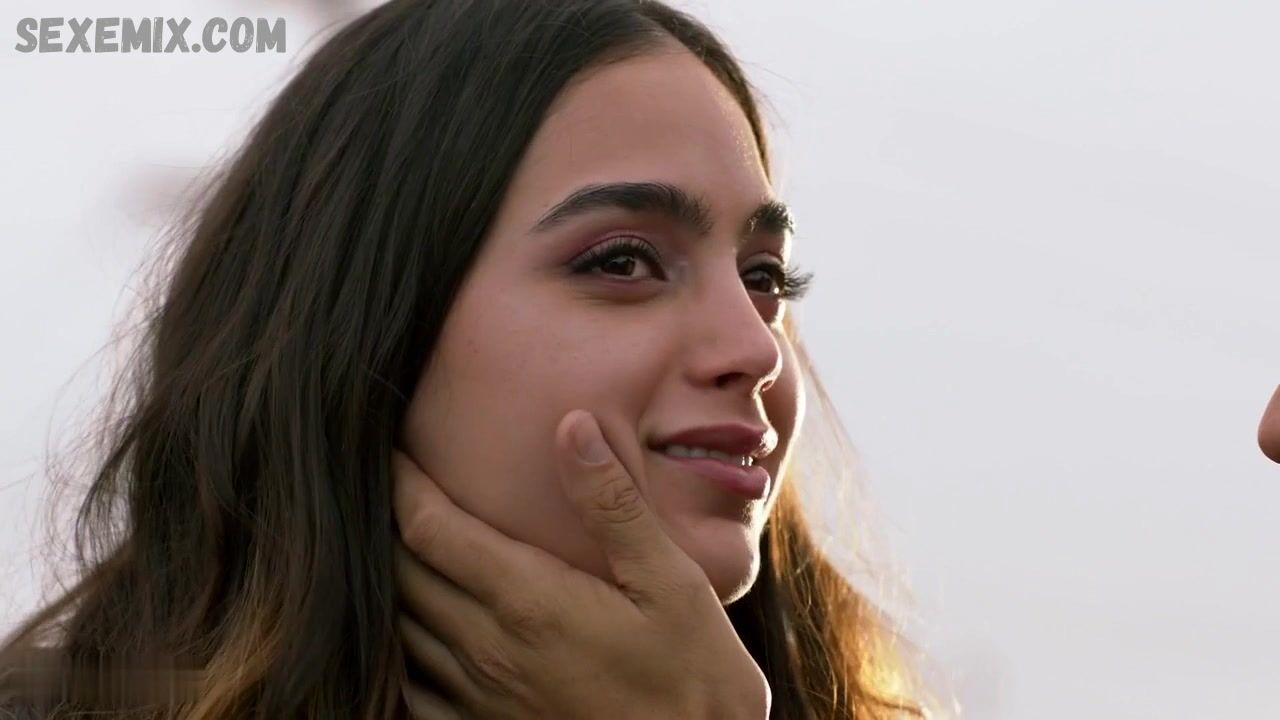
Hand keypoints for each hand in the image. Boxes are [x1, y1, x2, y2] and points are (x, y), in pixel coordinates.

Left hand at [392, 409, 769, 719]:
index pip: (429, 529)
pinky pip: (410, 687)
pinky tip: (412, 629)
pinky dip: (398, 649)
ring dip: (390, 582)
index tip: (389, 450)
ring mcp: (480, 699)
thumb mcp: (672, 582)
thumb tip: (571, 426)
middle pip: (401, 575)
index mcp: (528, 602)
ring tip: (392, 544)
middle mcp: (488, 650)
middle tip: (385, 487)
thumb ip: (613, 505)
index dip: (400, 483)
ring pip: (399, 628)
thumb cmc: (695, 679)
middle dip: (385, 525)